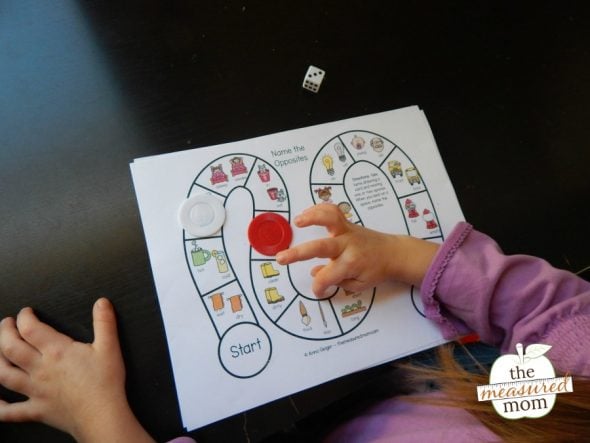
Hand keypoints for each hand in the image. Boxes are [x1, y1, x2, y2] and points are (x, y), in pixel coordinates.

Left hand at [0, 298, 153, 442]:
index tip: (26, 312)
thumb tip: (102, 302)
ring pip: (4, 375)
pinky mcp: (36, 410)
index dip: (25, 317)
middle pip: (10, 348)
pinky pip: (9, 412)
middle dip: (5, 332)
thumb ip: (105, 322)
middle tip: (7, 324)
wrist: (101, 415)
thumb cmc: (105, 383)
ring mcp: (35, 391)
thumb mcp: (109, 347)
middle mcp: (40, 369)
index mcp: (57, 351)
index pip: (31, 329)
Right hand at [276, 204, 438, 295]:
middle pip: (320, 247)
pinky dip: (319, 209)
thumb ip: (337, 280)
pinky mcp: (348, 223)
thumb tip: (314, 272)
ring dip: (312, 217)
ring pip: (329, 218)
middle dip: (299, 254)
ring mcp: (347, 231)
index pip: (326, 277)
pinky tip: (306, 214)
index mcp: (351, 264)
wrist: (394, 253)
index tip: (317, 291)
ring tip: (297, 222)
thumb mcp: (359, 283)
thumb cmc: (376, 270)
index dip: (318, 287)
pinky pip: (333, 211)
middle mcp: (347, 245)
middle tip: (281, 259)